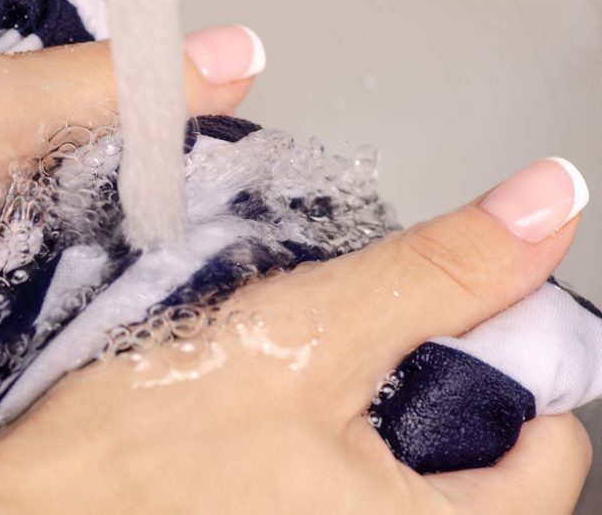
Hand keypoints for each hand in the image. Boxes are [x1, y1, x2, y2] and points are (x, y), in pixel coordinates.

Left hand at [0, 31, 252, 513]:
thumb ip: (100, 87)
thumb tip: (222, 52)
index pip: (9, 94)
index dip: (86, 122)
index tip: (157, 161)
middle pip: (0, 199)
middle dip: (71, 232)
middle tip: (146, 260)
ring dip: (34, 310)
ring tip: (116, 327)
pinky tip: (39, 380)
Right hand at [0, 158, 591, 512]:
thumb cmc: (137, 460)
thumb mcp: (303, 340)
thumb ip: (437, 276)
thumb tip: (547, 203)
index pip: (551, 451)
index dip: (502, 357)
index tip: (435, 318)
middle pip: (476, 458)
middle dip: (419, 380)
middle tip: (334, 347)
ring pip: (398, 466)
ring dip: (362, 401)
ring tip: (284, 375)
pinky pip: (335, 483)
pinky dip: (318, 433)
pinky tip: (259, 410)